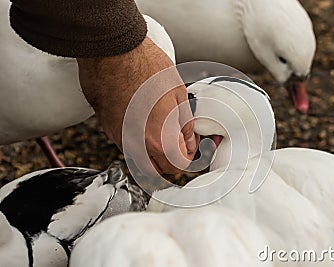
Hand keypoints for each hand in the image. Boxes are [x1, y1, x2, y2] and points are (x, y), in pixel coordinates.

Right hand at [77, 37, 198, 174]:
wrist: (113, 53)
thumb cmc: (145, 67)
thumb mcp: (178, 94)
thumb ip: (185, 124)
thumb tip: (189, 140)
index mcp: (160, 139)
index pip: (178, 166)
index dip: (189, 157)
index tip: (190, 146)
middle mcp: (138, 146)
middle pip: (158, 172)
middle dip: (171, 162)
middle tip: (178, 146)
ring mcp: (121, 139)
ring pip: (140, 164)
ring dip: (154, 158)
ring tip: (162, 137)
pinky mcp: (109, 130)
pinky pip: (127, 149)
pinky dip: (139, 147)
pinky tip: (145, 128)